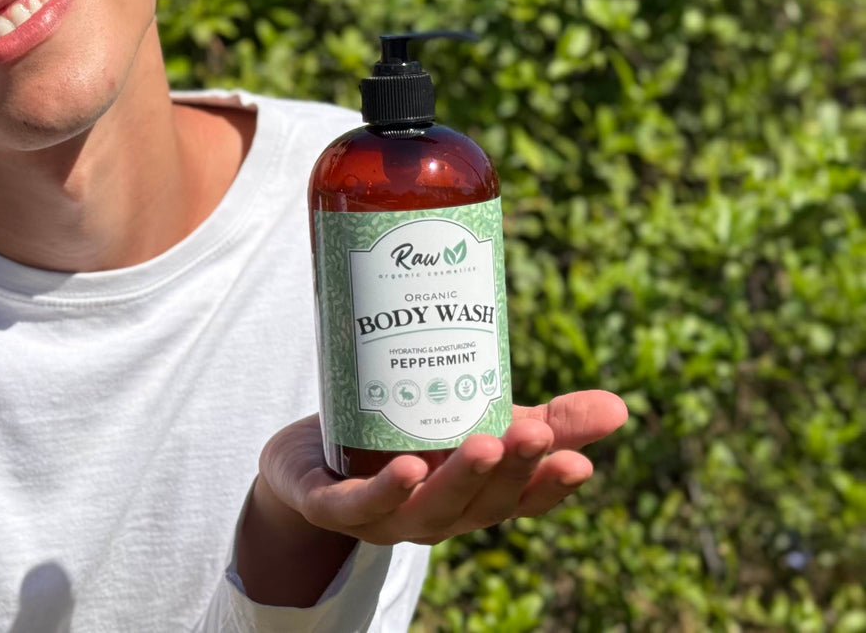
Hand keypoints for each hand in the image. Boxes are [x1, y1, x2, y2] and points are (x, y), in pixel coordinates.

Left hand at [256, 391, 627, 547]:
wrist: (304, 459)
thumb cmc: (402, 442)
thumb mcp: (474, 421)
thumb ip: (546, 417)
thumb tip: (621, 407)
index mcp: (472, 498)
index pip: (521, 501)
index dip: (550, 487)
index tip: (580, 461)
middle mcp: (435, 517)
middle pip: (480, 503)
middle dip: (511, 469)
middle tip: (536, 433)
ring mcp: (383, 518)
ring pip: (428, 509)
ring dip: (460, 480)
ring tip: (484, 444)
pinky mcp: (330, 505)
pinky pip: (360, 506)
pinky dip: (386, 493)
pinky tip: (409, 469)